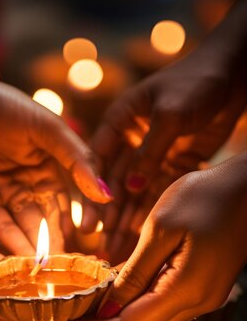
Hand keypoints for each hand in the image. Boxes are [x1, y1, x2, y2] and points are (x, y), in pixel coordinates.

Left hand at [0, 74, 111, 254]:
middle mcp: (28, 187)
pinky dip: (5, 240)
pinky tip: (16, 257)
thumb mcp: (48, 129)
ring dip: (29, 248)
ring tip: (39, 270)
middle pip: (42, 222)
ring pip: (20, 227)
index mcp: (50, 171)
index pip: (65, 206)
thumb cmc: (7, 107)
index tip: (82, 253)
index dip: (73, 229)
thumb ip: (77, 160)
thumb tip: (106, 195)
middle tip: (59, 272)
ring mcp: (3, 195)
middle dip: (50, 246)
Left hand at [37, 152, 246, 320]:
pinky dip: (131, 305)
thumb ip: (134, 273)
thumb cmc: (207, 196)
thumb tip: (108, 308)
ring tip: (72, 314)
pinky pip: (160, 305)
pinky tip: (107, 298)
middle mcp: (196, 304)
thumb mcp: (160, 228)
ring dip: (110, 320)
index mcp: (185, 291)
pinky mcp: (203, 287)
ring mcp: (203, 298)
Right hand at [92, 46, 246, 262]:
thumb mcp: (170, 114)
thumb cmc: (197, 81)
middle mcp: (132, 139)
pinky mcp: (173, 164)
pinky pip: (157, 192)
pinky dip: (148, 213)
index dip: (90, 191)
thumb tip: (129, 188)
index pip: (98, 159)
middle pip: (114, 182)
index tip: (87, 220)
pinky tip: (138, 235)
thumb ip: (150, 152)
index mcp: (121, 119)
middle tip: (99, 244)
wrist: (234, 73)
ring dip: (125, 219)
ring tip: (116, 247)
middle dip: (107, 214)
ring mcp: (152, 153)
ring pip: (134, 192)